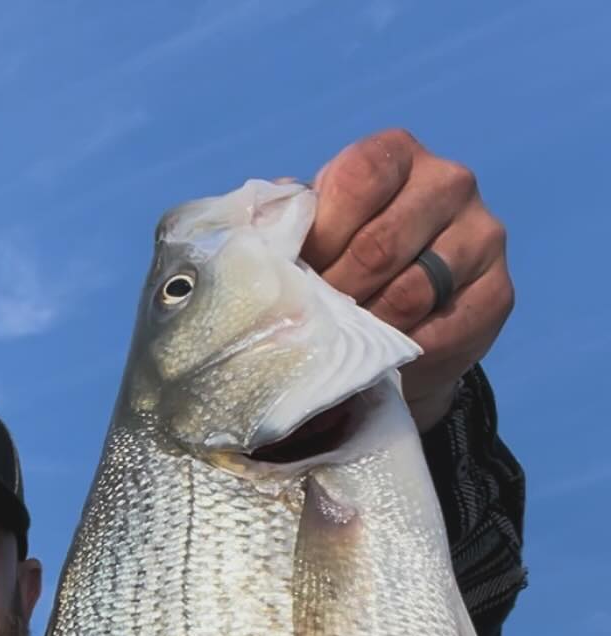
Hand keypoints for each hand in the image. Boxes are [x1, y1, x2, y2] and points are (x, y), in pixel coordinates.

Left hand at [300, 130, 512, 430]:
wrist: (401, 324)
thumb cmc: (344, 266)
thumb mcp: (313, 235)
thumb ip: (289, 224)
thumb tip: (258, 232)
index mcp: (397, 155)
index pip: (360, 177)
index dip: (323, 234)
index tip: (300, 274)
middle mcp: (449, 183)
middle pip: (381, 243)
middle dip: (336, 294)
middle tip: (311, 325)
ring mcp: (481, 235)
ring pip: (410, 293)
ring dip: (365, 330)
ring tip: (339, 345)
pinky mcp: (498, 292)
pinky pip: (442, 332)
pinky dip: (401, 353)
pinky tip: (379, 360)